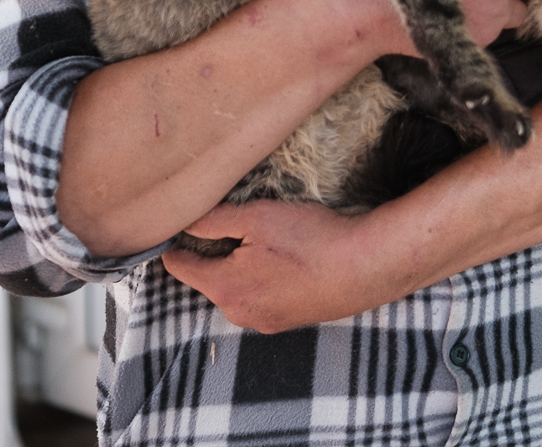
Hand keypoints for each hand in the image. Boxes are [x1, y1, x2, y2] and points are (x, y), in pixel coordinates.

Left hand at [162, 200, 403, 332]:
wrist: (366, 267)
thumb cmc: (311, 239)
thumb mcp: (257, 217)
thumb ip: (213, 221)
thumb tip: (183, 221)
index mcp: (224, 288)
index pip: (178, 266)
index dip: (175, 242)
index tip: (179, 223)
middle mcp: (238, 312)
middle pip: (207, 279)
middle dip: (212, 254)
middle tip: (229, 224)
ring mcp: (264, 322)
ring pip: (235, 289)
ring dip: (239, 268)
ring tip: (261, 241)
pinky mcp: (287, 322)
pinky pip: (260, 299)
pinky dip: (262, 280)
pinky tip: (284, 261)